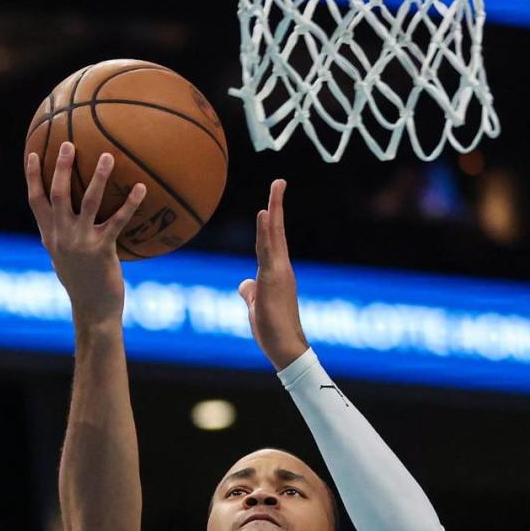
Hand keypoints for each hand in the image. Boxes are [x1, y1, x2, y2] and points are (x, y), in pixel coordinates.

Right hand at [26, 143, 145, 327]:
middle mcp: (62, 236)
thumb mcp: (64, 261)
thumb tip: (64, 224)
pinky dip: (130, 203)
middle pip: (58, 193)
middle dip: (62, 166)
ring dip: (98, 177)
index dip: (32, 176)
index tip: (33, 152)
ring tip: (108, 156)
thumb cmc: (83, 286)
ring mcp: (81, 242)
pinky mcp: (102, 250)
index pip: (36, 201)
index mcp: (51, 236)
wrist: (93, 311)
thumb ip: (62, 240)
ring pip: (88, 202)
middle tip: (70, 143)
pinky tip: (141, 188)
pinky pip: (118, 221)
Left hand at [238, 179, 310, 370]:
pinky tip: (264, 214)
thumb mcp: (256, 306)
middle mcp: (281, 268)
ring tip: (277, 187)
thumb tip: (243, 282)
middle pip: (277, 231)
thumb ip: (250, 291)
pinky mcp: (274, 280)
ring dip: (274, 210)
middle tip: (279, 181)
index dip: (272, 219)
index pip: (273, 240)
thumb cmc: (272, 331)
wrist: (285, 349)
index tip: (272, 200)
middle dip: (277, 204)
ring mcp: (279, 272)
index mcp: (277, 273)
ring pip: (274, 236)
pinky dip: (266, 230)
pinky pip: (268, 250)